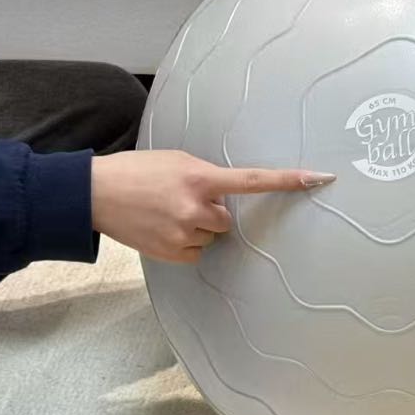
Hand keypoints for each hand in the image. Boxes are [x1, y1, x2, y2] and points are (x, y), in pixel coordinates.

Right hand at [91, 150, 334, 263]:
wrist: (94, 193)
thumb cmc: (138, 171)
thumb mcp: (178, 161)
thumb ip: (208, 176)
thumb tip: (228, 196)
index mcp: (201, 178)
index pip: (254, 180)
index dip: (289, 180)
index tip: (319, 178)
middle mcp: (197, 208)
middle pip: (227, 218)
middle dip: (212, 211)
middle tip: (182, 200)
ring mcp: (184, 234)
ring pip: (212, 235)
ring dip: (198, 226)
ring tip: (167, 213)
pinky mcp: (172, 253)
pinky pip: (197, 252)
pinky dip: (186, 243)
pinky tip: (164, 229)